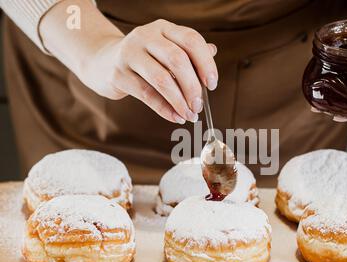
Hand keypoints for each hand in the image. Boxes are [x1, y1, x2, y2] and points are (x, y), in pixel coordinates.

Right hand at [80, 19, 217, 123]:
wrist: (103, 62)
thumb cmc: (143, 58)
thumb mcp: (165, 49)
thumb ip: (188, 51)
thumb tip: (213, 52)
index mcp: (163, 28)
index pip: (191, 40)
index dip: (206, 63)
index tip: (212, 84)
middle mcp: (146, 36)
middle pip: (177, 60)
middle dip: (193, 87)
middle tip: (199, 105)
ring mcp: (130, 54)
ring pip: (162, 79)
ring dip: (180, 101)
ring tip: (189, 115)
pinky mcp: (119, 74)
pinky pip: (147, 95)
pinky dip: (164, 109)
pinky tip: (175, 117)